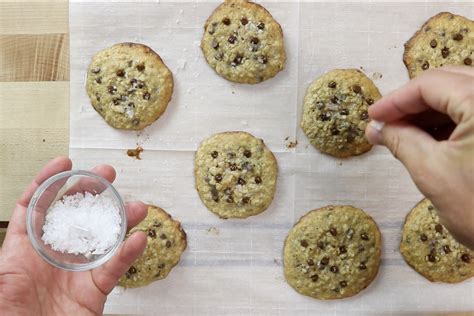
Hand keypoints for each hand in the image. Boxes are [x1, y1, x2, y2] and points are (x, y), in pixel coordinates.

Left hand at [0, 157, 147, 314]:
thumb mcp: (0, 285)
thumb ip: (3, 263)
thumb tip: (14, 223)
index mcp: (26, 250)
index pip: (37, 208)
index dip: (49, 183)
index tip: (64, 164)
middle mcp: (55, 254)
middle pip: (75, 214)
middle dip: (92, 191)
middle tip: (107, 174)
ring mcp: (77, 270)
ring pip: (103, 237)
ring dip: (121, 219)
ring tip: (136, 206)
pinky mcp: (95, 289)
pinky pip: (114, 268)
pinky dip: (128, 253)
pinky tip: (138, 239)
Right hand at [365, 66, 473, 248]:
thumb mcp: (432, 173)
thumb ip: (400, 141)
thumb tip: (376, 128)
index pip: (430, 84)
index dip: (395, 100)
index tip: (373, 116)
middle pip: (448, 83)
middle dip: (412, 103)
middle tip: (385, 123)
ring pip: (461, 96)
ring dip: (429, 112)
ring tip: (402, 134)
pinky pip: (473, 114)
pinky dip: (448, 123)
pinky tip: (428, 139)